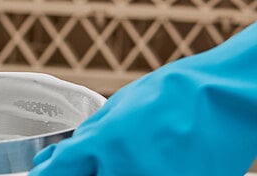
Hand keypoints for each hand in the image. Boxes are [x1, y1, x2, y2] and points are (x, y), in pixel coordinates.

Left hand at [30, 23, 256, 175]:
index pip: (59, 168)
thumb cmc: (166, 96)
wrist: (218, 100)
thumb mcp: (119, 107)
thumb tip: (59, 157)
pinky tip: (145, 165)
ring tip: (126, 159)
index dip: (46, 175)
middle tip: (86, 167)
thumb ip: (91, 136)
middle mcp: (123, 167)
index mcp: (104, 138)